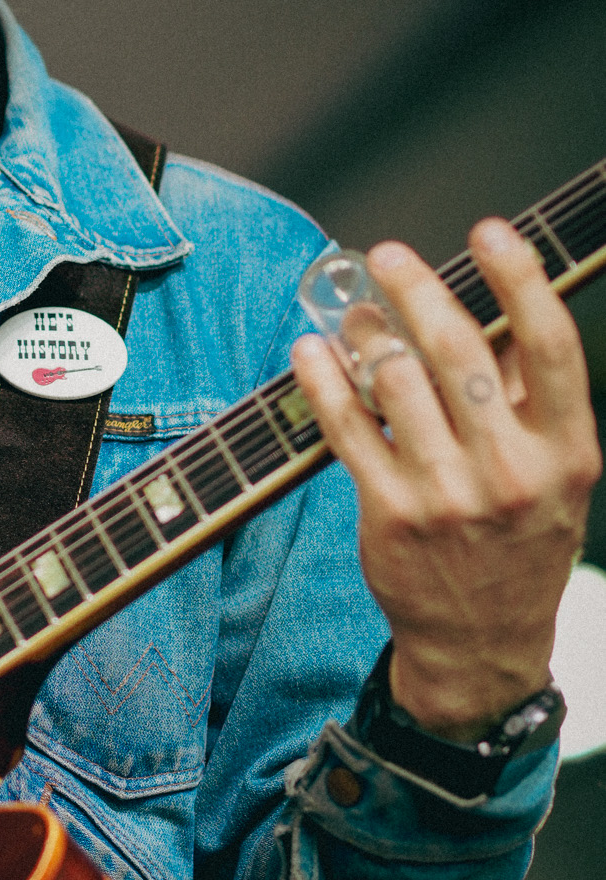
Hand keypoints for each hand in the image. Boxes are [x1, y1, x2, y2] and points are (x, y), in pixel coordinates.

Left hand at [291, 218, 600, 739]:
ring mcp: (448, 495)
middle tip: (390, 255)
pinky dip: (325, 381)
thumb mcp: (554, 476)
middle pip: (461, 352)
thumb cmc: (519, 548)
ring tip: (354, 309)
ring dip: (368, 332)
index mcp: (566, 451)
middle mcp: (511, 471)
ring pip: (398, 383)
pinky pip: (349, 429)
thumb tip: (495, 312)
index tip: (490, 233)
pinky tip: (312, 352)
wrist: (483, 645)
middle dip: (420, 289)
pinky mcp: (391, 515)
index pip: (550, 345)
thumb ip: (530, 400)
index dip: (521, 279)